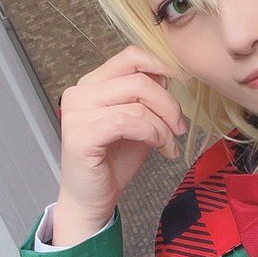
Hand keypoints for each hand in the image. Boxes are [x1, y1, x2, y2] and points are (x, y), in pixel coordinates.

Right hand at [54, 44, 187, 238]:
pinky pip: (127, 122)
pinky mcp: (81, 135)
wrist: (92, 199)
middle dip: (168, 105)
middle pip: (138, 80)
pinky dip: (151, 134)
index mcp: (92, 84)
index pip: (129, 57)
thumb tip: (168, 76)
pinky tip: (159, 149)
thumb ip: (147, 98)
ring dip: (163, 126)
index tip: (180, 85)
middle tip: (179, 128)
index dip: (159, 65)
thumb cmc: (114, 161)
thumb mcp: (138, 122)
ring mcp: (76, 113)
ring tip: (169, 145)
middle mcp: (80, 93)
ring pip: (137, 104)